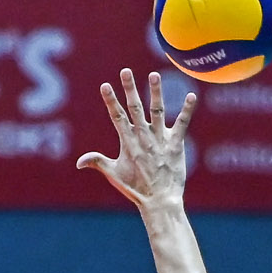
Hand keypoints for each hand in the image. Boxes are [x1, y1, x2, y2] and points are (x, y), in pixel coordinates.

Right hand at [76, 69, 197, 211]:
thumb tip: (79, 162)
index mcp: (127, 142)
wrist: (159, 201)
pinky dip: (187, 109)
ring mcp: (160, 139)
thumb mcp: (114, 175)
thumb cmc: (136, 189)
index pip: (117, 116)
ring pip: (157, 111)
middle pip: (134, 108)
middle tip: (126, 71)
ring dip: (155, 92)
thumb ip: (98, 162)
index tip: (105, 85)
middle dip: (129, 89)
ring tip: (154, 75)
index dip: (111, 100)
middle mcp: (143, 137)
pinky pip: (182, 123)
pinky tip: (192, 95)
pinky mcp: (175, 144)